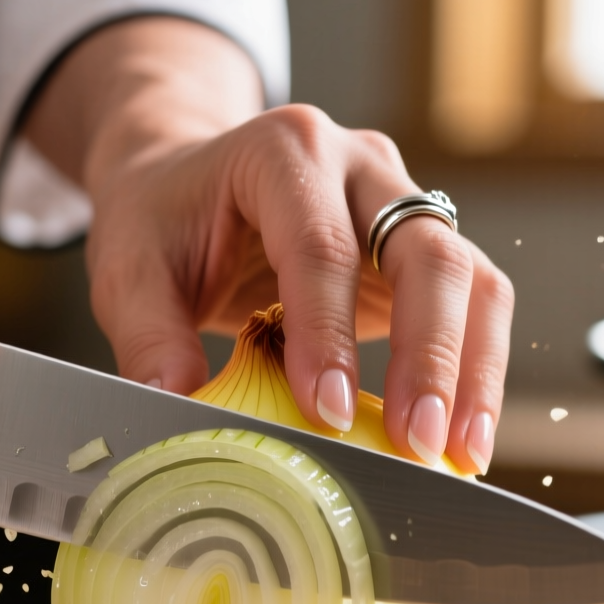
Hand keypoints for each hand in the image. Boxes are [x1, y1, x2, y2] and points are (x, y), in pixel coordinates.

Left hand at [25, 19, 512, 473]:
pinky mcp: (421, 251)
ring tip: (461, 453)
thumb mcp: (127, 268)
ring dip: (473, 370)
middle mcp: (360, 164)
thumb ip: (148, 338)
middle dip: (432, 354)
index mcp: (283, 150)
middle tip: (416, 443)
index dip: (329, 333)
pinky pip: (473, 304)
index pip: (321, 245)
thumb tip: (176, 409)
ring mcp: (402, 203)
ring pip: (471, 277)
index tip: (326, 411)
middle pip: (426, 250)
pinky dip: (476, 371)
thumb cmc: (162, 219)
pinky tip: (462, 437)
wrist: (186, 179)